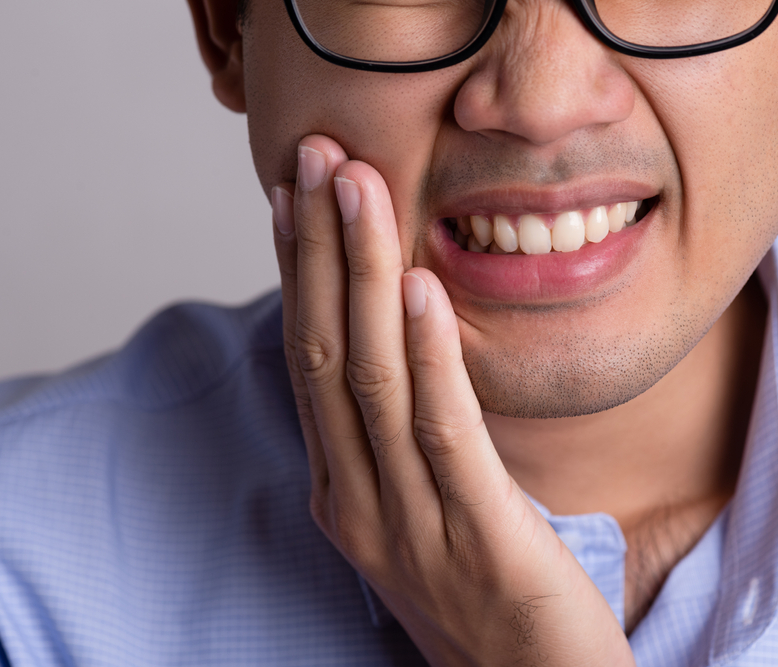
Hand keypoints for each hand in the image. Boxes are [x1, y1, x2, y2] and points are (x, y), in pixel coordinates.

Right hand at [271, 134, 634, 666]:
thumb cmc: (482, 594)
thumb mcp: (422, 508)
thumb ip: (397, 436)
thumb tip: (396, 345)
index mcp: (345, 491)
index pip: (310, 362)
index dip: (300, 272)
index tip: (295, 195)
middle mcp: (361, 503)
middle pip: (326, 354)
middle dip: (320, 249)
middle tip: (315, 158)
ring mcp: (411, 523)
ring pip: (372, 379)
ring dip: (364, 275)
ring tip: (359, 189)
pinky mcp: (479, 539)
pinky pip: (444, 433)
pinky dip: (432, 354)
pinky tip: (425, 288)